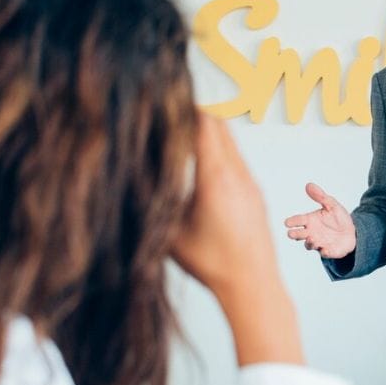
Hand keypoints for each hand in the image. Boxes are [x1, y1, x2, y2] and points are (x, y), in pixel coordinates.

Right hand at [170, 113, 301, 365]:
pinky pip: (236, 158)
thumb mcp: (170, 233)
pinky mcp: (255, 191)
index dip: (180, 107)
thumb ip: (153, 202)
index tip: (160, 100)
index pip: (201, 123)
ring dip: (206, 132)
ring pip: (228, 140)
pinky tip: (200, 163)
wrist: (253, 284)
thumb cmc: (210, 263)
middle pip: (217, 123)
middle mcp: (237, 172)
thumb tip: (130, 179)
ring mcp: (250, 181)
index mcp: (215, 177)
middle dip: (191, 114)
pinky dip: (218, 150)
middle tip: (165, 111)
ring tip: (179, 134)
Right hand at [284, 183, 356, 258]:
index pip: (298, 220)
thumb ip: (320, 196)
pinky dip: (324, 252)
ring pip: (309, 245)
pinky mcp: (327, 250)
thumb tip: (308, 185)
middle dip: (294, 234)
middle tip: (291, 233)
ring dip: (309, 243)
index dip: (292, 222)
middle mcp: (311, 232)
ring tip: (312, 239)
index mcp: (310, 220)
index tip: (287, 223)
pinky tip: (326, 249)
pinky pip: (324, 253)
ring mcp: (318, 242)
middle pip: (298, 235)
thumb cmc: (339, 218)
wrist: (352, 232)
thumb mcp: (332, 205)